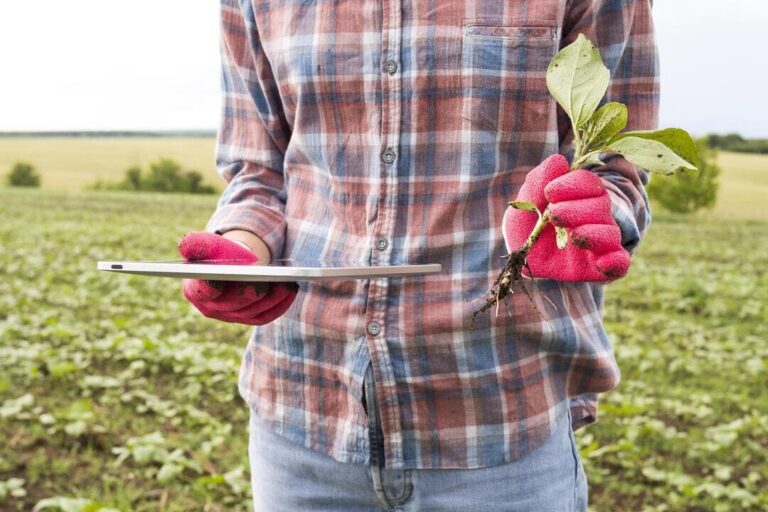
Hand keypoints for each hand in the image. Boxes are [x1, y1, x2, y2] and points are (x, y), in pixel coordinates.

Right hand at [178, 232, 297, 324]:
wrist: (234, 264)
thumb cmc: (219, 254)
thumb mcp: (208, 245)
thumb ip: (197, 244)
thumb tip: (185, 245)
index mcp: (196, 291)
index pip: (203, 292)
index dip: (210, 288)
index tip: (219, 280)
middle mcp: (213, 309)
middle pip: (233, 303)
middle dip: (249, 291)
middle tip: (264, 280)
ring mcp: (233, 317)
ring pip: (254, 310)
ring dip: (272, 297)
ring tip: (287, 282)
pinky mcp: (252, 319)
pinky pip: (268, 315)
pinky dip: (281, 303)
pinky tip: (291, 289)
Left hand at [502, 154, 630, 281]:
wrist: (521, 256)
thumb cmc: (526, 224)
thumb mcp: (525, 202)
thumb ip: (538, 181)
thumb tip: (559, 161)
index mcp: (580, 196)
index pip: (588, 183)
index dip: (573, 184)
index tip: (549, 192)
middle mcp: (594, 216)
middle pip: (601, 205)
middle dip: (578, 209)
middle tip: (554, 214)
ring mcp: (598, 242)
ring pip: (611, 232)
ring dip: (594, 233)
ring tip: (573, 236)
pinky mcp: (599, 267)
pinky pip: (619, 263)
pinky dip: (616, 262)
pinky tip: (601, 262)